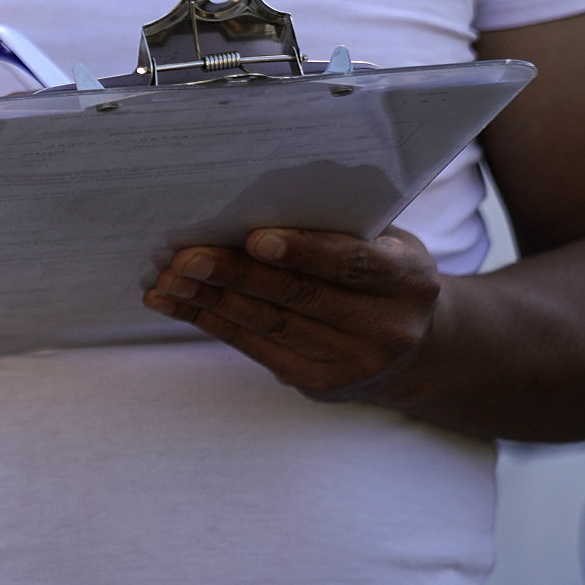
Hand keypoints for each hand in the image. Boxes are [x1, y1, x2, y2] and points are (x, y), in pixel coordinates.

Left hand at [144, 228, 441, 400]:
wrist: (418, 348)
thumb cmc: (384, 274)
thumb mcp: (384, 243)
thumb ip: (338, 226)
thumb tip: (253, 201)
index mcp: (409, 279)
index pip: (352, 262)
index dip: (303, 251)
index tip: (255, 238)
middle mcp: (387, 327)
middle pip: (300, 296)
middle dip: (236, 274)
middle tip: (184, 256)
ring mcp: (354, 362)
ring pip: (270, 324)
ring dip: (209, 300)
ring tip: (166, 278)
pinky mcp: (320, 383)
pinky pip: (256, 347)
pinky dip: (211, 321)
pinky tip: (176, 302)